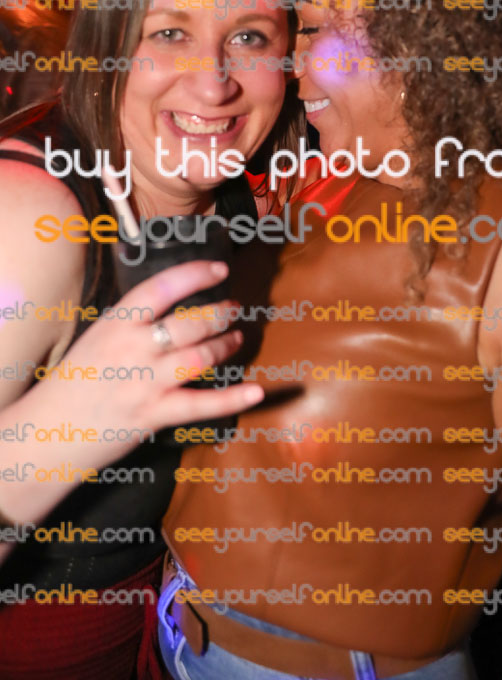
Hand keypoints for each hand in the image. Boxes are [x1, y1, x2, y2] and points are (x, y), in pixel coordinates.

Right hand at [4, 260, 262, 523]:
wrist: (47, 431)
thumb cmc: (75, 381)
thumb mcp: (97, 337)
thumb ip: (132, 321)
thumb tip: (172, 303)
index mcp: (116, 323)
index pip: (162, 287)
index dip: (195, 274)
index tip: (220, 268)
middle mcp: (133, 348)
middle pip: (190, 324)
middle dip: (220, 313)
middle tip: (234, 307)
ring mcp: (145, 383)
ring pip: (200, 357)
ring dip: (226, 345)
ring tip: (237, 337)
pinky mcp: (154, 414)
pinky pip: (201, 405)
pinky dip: (232, 398)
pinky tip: (256, 390)